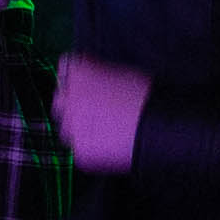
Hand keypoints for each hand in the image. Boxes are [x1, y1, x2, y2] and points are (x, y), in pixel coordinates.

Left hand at [51, 53, 150, 172]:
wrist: (159, 126)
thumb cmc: (147, 95)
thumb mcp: (121, 72)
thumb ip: (98, 73)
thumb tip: (93, 80)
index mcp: (78, 71)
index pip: (65, 68)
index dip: (79, 76)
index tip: (89, 83)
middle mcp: (68, 97)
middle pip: (60, 98)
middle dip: (74, 103)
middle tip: (97, 109)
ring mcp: (71, 126)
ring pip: (66, 127)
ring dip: (79, 126)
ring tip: (105, 128)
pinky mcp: (79, 151)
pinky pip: (79, 147)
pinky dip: (91, 146)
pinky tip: (111, 143)